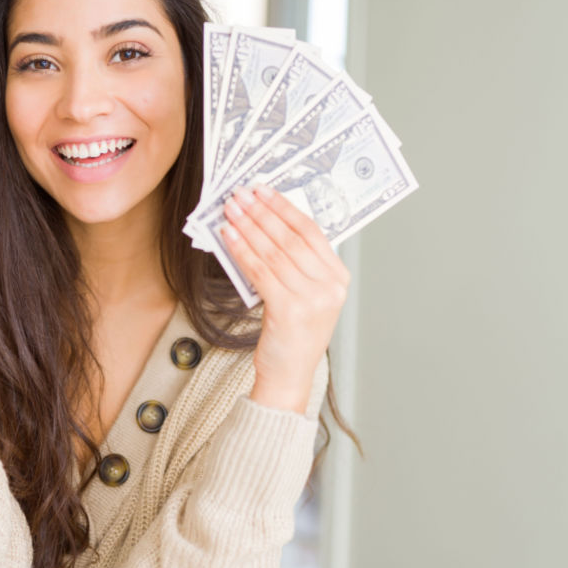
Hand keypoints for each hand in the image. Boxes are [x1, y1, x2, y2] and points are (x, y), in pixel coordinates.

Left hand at [221, 184, 349, 413]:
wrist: (289, 376)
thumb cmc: (293, 335)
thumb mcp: (305, 295)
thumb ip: (296, 264)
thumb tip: (264, 223)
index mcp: (338, 277)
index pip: (311, 231)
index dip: (284, 207)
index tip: (262, 190)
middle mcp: (330, 286)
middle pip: (291, 238)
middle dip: (261, 212)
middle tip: (240, 194)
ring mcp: (312, 299)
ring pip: (273, 252)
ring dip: (248, 226)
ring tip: (230, 210)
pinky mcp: (289, 310)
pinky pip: (260, 271)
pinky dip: (242, 250)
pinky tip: (229, 236)